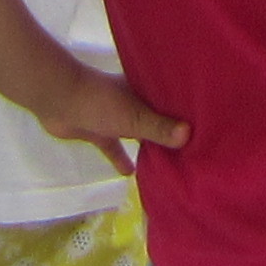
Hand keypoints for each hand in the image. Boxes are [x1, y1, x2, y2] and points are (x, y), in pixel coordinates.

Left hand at [32, 59, 186, 174]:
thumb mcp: (133, 117)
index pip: (172, 102)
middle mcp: (133, 103)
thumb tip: (189, 135)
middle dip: (171, 133)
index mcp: (144, 92)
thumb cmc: (100, 102)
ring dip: (147, 146)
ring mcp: (115, 117)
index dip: (187, 113)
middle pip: (157, 119)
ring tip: (168, 164)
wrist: (58, 100)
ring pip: (137, 134)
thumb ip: (158, 127)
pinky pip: (114, 147)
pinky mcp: (99, 131)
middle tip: (192, 151)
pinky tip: (130, 173)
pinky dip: (120, 159)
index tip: (207, 128)